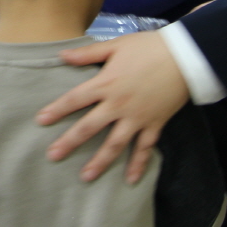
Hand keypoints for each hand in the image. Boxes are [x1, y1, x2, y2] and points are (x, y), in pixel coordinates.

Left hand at [35, 31, 188, 183]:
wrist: (185, 56)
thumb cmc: (149, 47)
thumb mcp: (116, 45)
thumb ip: (88, 53)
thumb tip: (61, 55)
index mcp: (106, 83)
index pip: (75, 99)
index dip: (57, 110)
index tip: (40, 121)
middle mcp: (118, 105)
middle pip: (89, 127)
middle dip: (70, 142)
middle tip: (53, 156)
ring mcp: (137, 118)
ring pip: (115, 144)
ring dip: (100, 162)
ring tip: (86, 177)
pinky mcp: (155, 124)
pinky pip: (145, 148)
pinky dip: (138, 164)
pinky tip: (130, 180)